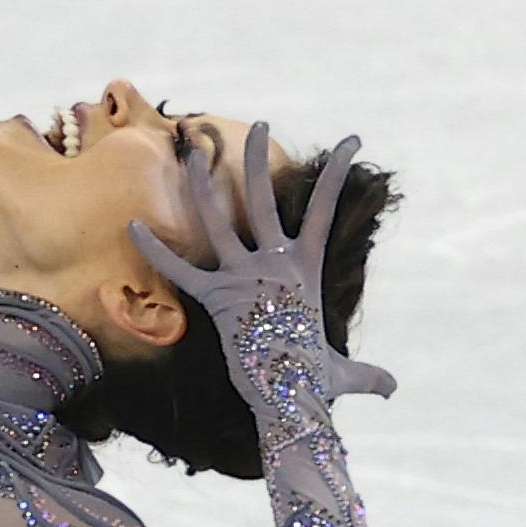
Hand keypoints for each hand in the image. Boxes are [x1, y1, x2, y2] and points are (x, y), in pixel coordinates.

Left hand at [131, 126, 395, 404]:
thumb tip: (392, 391)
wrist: (289, 399)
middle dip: (258, 160)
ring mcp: (243, 278)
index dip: (338, 174)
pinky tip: (133, 225)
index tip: (351, 142)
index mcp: (306, 268)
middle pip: (264, 199)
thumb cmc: (317, 386)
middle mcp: (274, 264)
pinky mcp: (215, 299)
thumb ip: (369, 377)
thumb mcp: (348, 374)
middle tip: (259, 126)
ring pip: (217, 220)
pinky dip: (156, 250)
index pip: (326, 210)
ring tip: (192, 152)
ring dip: (202, 184)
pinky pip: (180, 271)